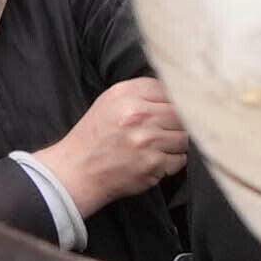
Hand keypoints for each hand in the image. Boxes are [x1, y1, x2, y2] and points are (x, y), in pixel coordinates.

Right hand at [38, 72, 192, 213]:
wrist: (76, 170)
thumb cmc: (94, 137)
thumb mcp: (110, 103)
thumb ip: (141, 94)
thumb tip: (177, 92)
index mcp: (126, 94)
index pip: (169, 89)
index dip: (173, 102)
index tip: (166, 113)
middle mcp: (138, 114)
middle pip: (182, 113)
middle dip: (177, 124)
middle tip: (163, 132)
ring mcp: (147, 140)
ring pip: (184, 137)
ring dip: (175, 144)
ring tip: (156, 147)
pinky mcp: (153, 163)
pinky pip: (180, 159)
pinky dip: (172, 162)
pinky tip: (154, 161)